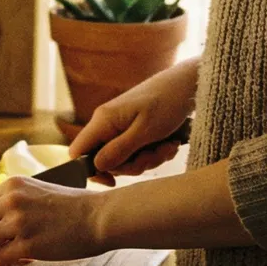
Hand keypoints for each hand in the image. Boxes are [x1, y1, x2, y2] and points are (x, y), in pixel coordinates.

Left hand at [0, 178, 105, 265]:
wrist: (99, 216)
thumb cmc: (76, 206)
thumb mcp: (40, 191)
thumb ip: (17, 200)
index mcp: (13, 185)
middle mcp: (12, 200)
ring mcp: (19, 222)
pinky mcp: (29, 244)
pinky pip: (1, 258)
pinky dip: (2, 264)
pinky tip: (13, 263)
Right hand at [71, 58, 198, 178]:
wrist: (188, 84)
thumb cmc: (167, 102)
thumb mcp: (145, 131)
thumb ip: (119, 150)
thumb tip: (96, 167)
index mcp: (103, 120)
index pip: (78, 151)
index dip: (90, 171)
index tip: (113, 180)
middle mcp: (108, 124)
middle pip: (106, 161)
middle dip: (133, 164)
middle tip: (154, 155)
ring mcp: (121, 127)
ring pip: (126, 159)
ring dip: (149, 159)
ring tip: (168, 146)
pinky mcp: (134, 130)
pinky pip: (138, 152)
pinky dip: (156, 152)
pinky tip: (170, 143)